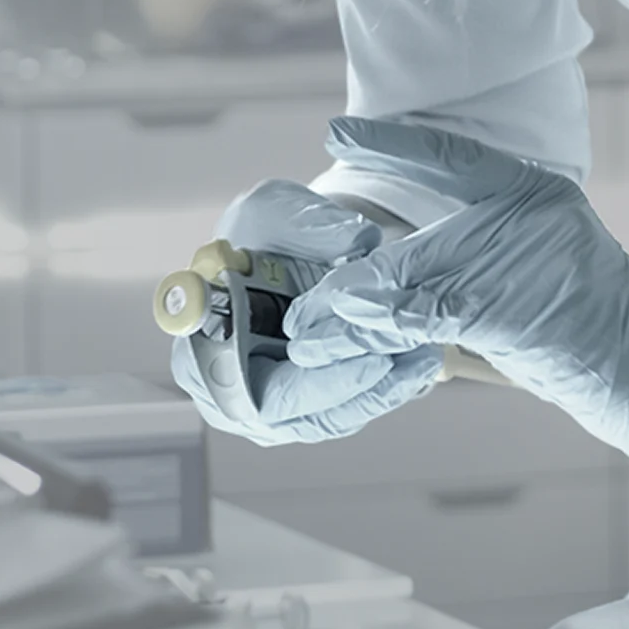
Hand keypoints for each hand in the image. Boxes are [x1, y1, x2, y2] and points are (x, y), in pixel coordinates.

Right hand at [163, 180, 445, 444]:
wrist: (288, 245)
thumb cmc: (266, 232)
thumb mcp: (278, 209)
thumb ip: (309, 226)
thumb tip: (356, 242)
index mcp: (201, 346)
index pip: (251, 390)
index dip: (311, 385)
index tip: (369, 360)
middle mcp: (228, 389)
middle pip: (297, 416)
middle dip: (361, 391)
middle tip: (412, 361)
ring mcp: (268, 404)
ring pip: (330, 418)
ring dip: (383, 393)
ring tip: (428, 358)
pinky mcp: (307, 404)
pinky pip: (348, 408)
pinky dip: (387, 389)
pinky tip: (423, 363)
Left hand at [285, 119, 628, 482]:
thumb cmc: (595, 332)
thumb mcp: (532, 279)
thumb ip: (468, 272)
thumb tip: (385, 283)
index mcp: (536, 192)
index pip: (453, 156)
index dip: (392, 144)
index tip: (336, 133)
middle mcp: (530, 214)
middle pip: (415, 236)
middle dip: (352, 271)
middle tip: (301, 292)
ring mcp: (526, 259)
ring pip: (413, 280)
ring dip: (353, 310)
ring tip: (308, 328)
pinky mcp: (518, 309)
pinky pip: (430, 318)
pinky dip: (383, 333)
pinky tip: (351, 342)